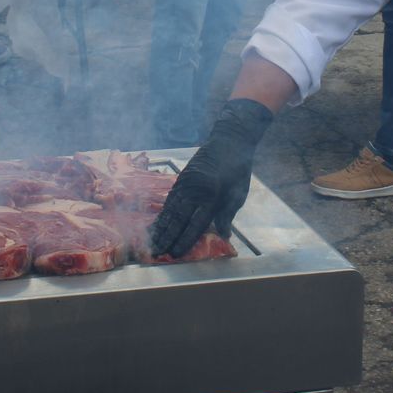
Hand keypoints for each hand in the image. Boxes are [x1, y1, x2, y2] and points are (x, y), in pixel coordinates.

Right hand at [149, 99, 273, 256]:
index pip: (195, 223)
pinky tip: (157, 223)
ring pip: (170, 209)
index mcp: (211, 195)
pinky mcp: (180, 179)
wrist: (229, 140)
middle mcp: (194, 190)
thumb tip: (224, 235)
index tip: (176, 253)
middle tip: (158, 252)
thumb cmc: (237, 168)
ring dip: (161, 227)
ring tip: (153, 242)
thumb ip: (228, 214)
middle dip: (168, 236)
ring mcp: (184, 183)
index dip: (185, 239)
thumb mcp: (239, 193)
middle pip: (178, 218)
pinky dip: (162, 213)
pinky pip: (169, 199)